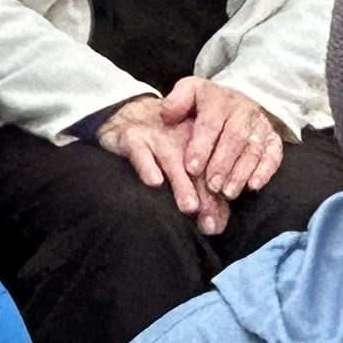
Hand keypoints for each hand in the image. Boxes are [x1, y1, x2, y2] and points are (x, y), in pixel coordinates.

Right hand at [93, 96, 222, 231]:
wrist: (125, 115)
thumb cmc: (160, 147)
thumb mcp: (181, 168)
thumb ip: (199, 194)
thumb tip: (215, 227)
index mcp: (199, 147)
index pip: (212, 174)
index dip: (217, 200)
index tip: (217, 226)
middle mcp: (182, 141)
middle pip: (197, 170)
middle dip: (205, 197)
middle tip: (210, 223)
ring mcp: (157, 139)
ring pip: (172, 162)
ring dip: (181, 184)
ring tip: (189, 207)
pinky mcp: (132, 138)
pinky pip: (140, 152)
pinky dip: (147, 166)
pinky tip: (154, 182)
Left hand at [152, 78, 283, 217]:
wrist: (235, 99)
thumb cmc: (205, 103)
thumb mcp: (188, 93)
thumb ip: (176, 102)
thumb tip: (166, 114)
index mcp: (218, 99)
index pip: (211, 123)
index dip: (201, 146)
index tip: (191, 168)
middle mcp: (242, 110)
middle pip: (235, 137)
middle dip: (222, 164)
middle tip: (211, 186)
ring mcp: (260, 124)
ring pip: (253, 149)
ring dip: (241, 172)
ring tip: (227, 193)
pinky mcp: (273, 138)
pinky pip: (274, 154)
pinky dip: (265, 171)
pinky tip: (253, 186)